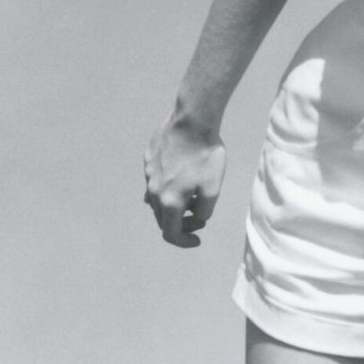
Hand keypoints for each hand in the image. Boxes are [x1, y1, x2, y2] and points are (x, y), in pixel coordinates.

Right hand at [143, 114, 225, 247]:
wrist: (192, 122)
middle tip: (200, 217)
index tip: (198, 239)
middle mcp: (153, 191)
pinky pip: (154, 181)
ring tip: (193, 196)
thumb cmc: (206, 155)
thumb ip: (205, 209)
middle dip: (182, 223)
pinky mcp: (148, 160)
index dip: (184, 241)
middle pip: (163, 219)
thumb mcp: (214, 188)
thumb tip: (198, 215)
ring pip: (156, 200)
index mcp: (169, 201)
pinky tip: (179, 180)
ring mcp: (149, 174)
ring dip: (173, 205)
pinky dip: (166, 188)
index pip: (171, 233)